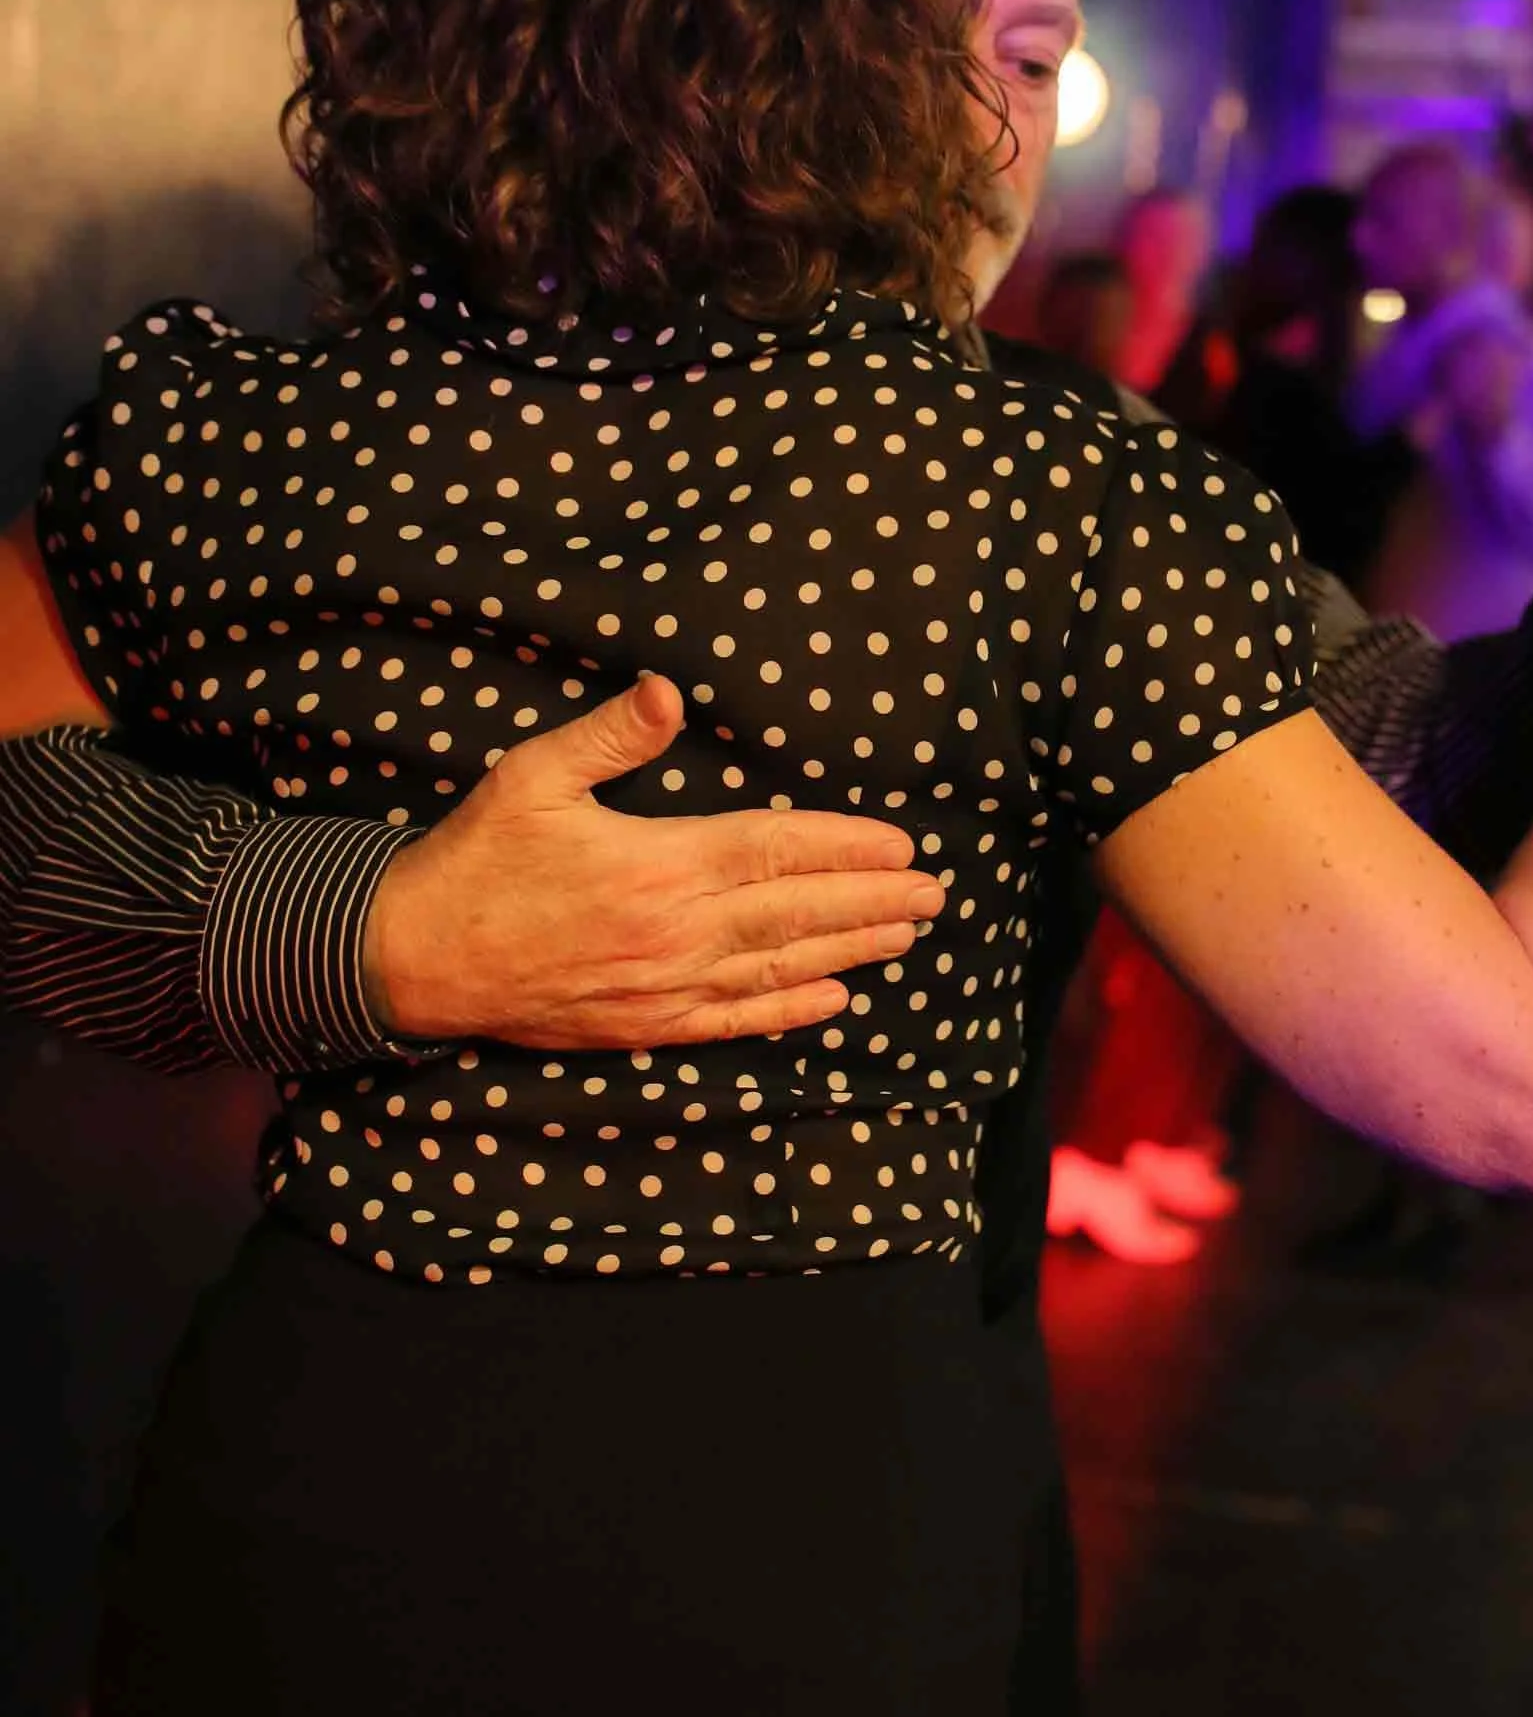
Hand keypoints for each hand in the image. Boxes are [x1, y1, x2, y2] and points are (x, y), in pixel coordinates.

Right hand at [363, 674, 945, 1047]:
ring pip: (779, 970)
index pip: (776, 850)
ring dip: (849, 952)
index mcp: (658, 864)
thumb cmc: (475, 858)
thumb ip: (610, 734)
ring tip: (905, 938)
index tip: (901, 845)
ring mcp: (662, 987)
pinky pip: (734, 1022)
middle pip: (796, 914)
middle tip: (935, 894)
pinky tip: (834, 1004)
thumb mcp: (533, 776)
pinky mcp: (643, 1027)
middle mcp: (674, 932)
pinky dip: (790, 1014)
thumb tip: (669, 689)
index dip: (846, 847)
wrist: (414, 957)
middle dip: (872, 902)